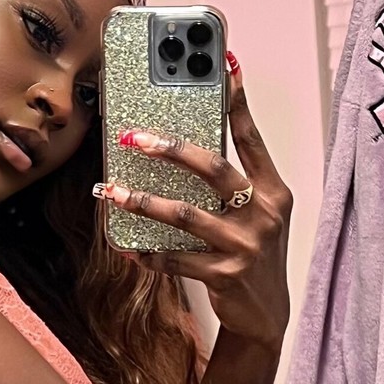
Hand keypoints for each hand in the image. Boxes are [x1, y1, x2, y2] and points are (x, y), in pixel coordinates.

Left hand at [97, 54, 293, 348]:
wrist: (267, 317)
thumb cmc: (253, 255)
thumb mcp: (256, 215)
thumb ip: (232, 184)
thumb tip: (183, 147)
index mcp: (274, 191)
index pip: (251, 138)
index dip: (237, 102)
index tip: (223, 66)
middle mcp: (264, 214)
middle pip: (214, 169)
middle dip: (171, 148)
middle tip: (134, 137)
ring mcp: (245, 247)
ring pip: (185, 216)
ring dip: (142, 202)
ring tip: (110, 191)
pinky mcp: (225, 276)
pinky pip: (174, 259)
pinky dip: (146, 252)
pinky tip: (125, 244)